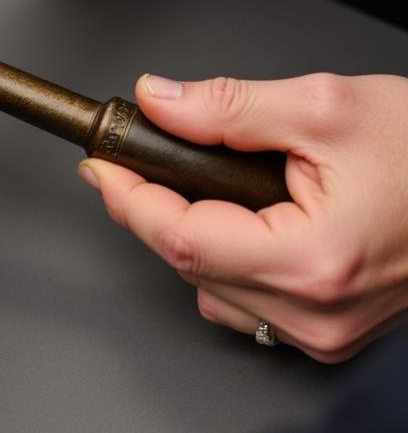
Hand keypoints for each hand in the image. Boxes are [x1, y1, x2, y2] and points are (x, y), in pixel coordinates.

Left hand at [78, 72, 407, 362]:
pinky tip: (233, 221)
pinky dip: (223, 261)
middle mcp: (317, 311)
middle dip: (150, 208)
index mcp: (313, 260)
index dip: (128, 197)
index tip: (100, 164)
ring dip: (186, 235)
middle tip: (132, 158)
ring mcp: (326, 330)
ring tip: (189, 185)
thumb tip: (158, 101)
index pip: (182, 238)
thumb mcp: (324, 107)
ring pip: (211, 288)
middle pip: (189, 264)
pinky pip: (246, 303)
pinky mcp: (331, 330)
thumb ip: (228, 106)